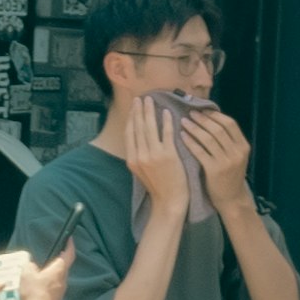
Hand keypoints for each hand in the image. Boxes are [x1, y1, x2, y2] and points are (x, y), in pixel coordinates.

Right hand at [106, 86, 186, 211]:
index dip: (132, 117)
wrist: (169, 201)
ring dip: (150, 111)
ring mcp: (154, 155)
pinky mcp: (168, 155)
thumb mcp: (141, 171)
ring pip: (150, 128)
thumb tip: (138, 136)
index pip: (130, 133)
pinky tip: (167, 112)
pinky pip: (166, 134)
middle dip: (140, 110)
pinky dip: (166, 121)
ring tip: (152, 100)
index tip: (134, 106)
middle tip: (142, 97)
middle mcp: (140, 155)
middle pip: (138, 127)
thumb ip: (138, 154)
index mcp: (132, 159)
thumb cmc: (157, 186)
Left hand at [184, 103, 253, 204]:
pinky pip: (200, 152)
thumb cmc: (230, 175)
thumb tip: (211, 119)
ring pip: (208, 138)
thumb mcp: (235, 156)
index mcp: (243, 146)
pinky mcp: (215, 170)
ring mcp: (226, 161)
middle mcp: (237, 152)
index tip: (202, 109)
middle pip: (218, 128)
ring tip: (183, 121)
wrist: (231, 198)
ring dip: (194, 127)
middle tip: (190, 112)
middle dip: (203, 119)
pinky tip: (182, 136)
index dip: (215, 115)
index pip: (230, 123)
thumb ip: (228, 141)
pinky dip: (190, 142)